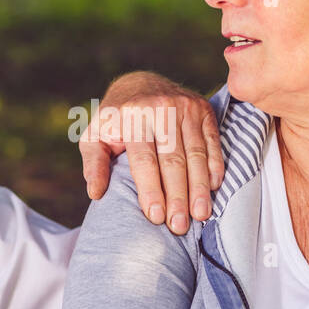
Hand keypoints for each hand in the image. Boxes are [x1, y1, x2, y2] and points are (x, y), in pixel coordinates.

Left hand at [80, 72, 223, 234]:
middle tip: (179, 226)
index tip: (156, 217)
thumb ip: (94, 164)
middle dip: (178, 196)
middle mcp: (161, 108)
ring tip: (200, 214)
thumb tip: (96, 193)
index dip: (151, 190)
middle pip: (173, 161)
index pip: (144, 160)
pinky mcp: (204, 109)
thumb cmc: (115, 119)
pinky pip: (212, 142)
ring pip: (196, 154)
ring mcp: (186, 107)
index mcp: (132, 116)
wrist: (141, 83)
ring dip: (199, 187)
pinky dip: (215, 166)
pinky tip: (213, 188)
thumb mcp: (95, 136)